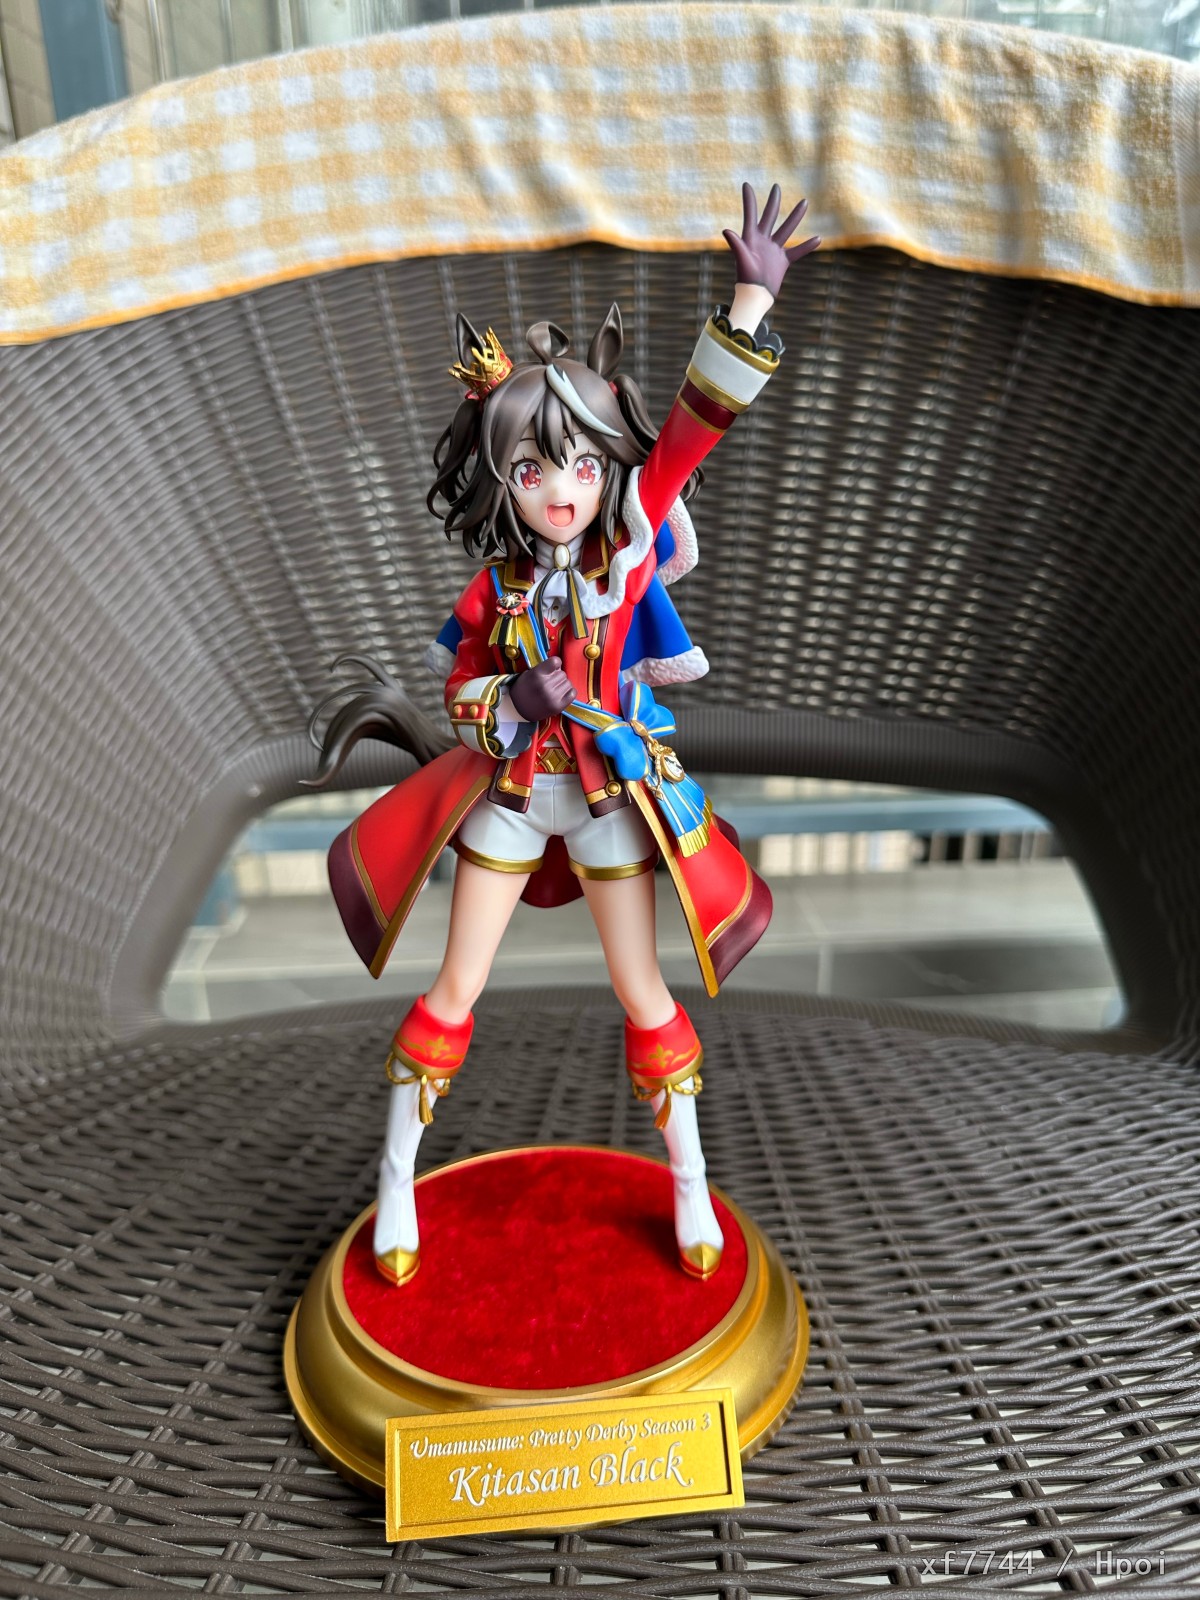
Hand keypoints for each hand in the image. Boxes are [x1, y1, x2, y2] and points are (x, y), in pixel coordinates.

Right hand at [509, 656, 574, 721]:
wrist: (518, 710)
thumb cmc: (523, 689)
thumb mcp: (528, 674)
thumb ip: (543, 668)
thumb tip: (559, 667)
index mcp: (536, 675)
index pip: (556, 661)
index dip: (555, 663)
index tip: (552, 667)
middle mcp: (545, 685)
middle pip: (562, 673)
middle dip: (557, 676)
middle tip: (549, 682)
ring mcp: (552, 697)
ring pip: (568, 683)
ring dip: (562, 684)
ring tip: (553, 689)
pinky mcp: (558, 707)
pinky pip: (573, 693)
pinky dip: (569, 692)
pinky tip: (561, 693)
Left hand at [722, 181, 819, 298]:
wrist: (756, 295)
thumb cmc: (746, 278)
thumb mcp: (742, 258)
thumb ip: (736, 244)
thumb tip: (726, 230)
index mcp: (751, 238)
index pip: (751, 214)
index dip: (749, 200)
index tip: (746, 184)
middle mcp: (763, 240)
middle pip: (770, 216)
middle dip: (773, 201)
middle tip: (776, 187)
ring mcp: (774, 249)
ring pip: (787, 229)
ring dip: (795, 216)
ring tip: (804, 202)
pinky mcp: (783, 261)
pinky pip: (797, 251)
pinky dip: (807, 246)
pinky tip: (818, 239)